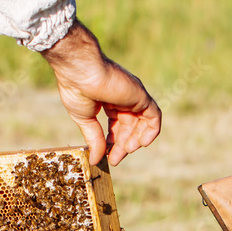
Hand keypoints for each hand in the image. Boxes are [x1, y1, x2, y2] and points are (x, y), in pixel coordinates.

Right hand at [42, 20, 160, 165]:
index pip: (117, 125)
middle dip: (123, 145)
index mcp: (108, 101)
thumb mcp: (85, 119)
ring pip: (142, 123)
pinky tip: (141, 144)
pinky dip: (151, 131)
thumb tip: (95, 159)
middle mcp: (123, 98)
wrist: (80, 71)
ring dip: (136, 140)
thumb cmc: (77, 89)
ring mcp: (133, 96)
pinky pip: (154, 117)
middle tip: (114, 159)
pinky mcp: (141, 96)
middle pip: (130, 127)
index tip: (107, 156)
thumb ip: (94, 139)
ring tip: (125, 151)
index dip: (113, 142)